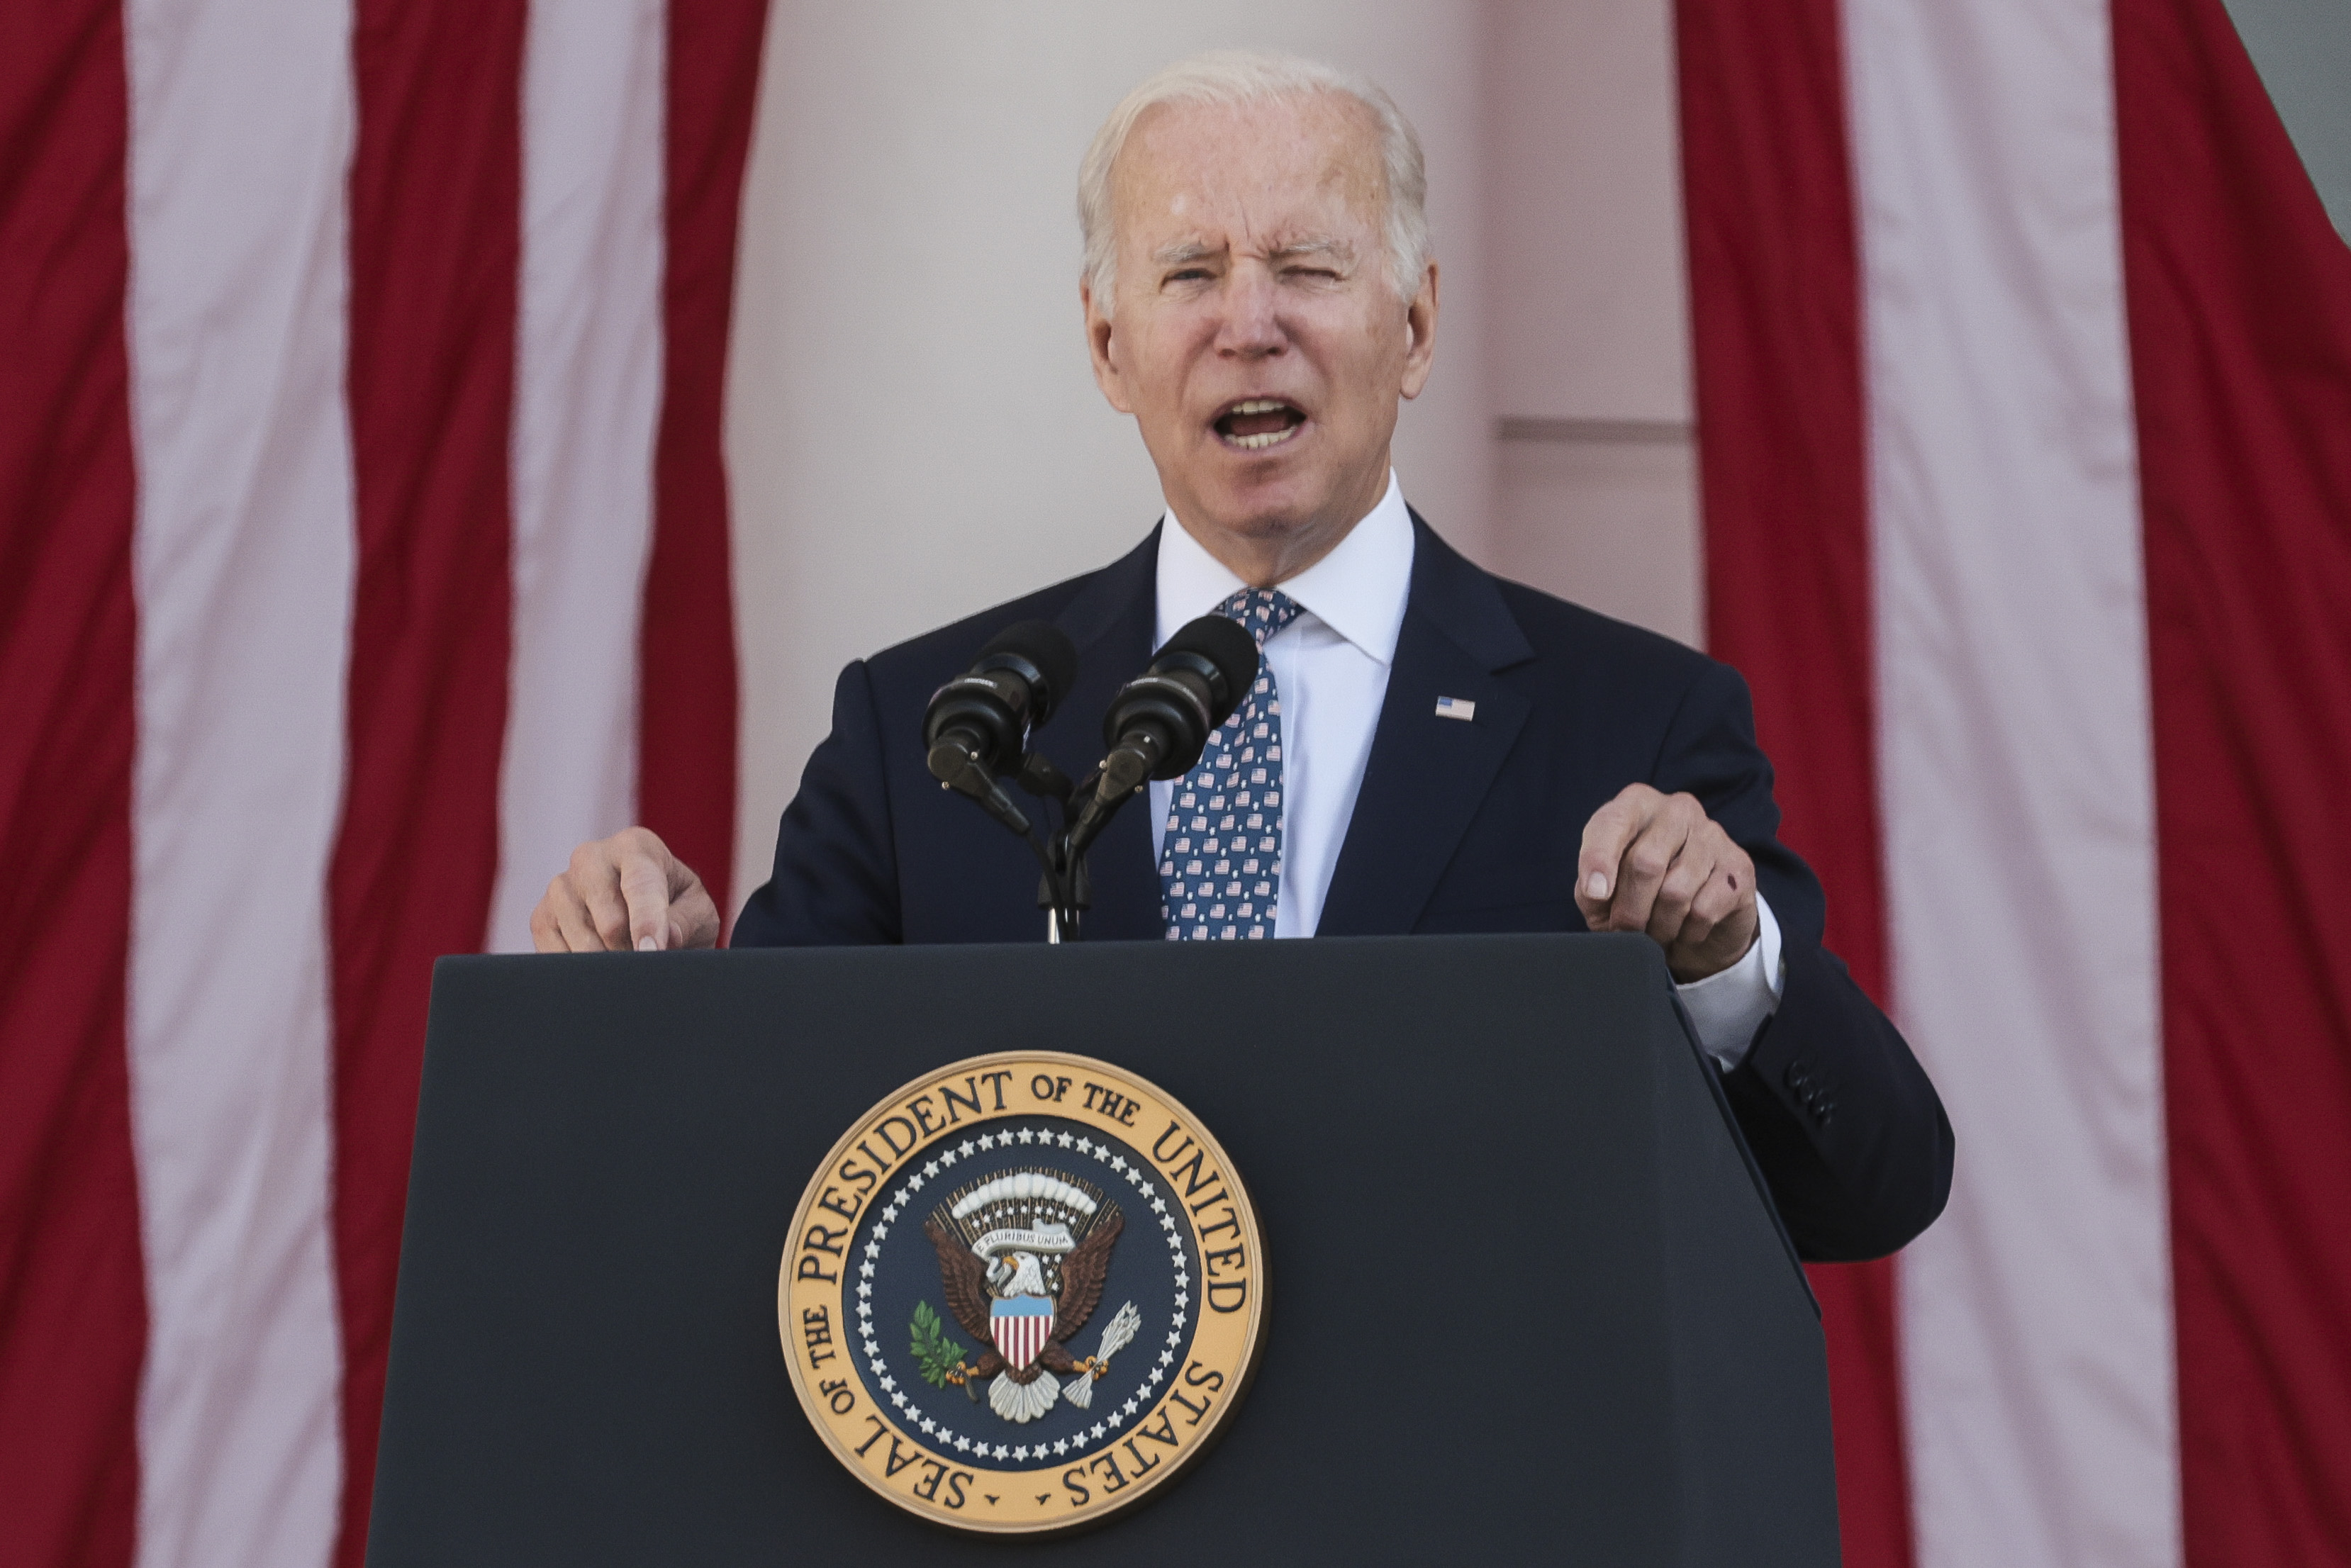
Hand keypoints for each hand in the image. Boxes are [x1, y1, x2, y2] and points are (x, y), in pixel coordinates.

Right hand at [529, 827, 720, 952]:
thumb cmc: (676, 908)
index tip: (652, 952)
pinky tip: (600, 961)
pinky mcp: (541, 916)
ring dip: (610, 963)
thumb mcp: (698, 913)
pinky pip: (557, 955)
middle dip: (632, 952)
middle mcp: (591, 857)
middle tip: (648, 960)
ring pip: (583, 943)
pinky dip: (582, 970)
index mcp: (635, 847)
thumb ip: (686, 922)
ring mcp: (560, 886)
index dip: (647, 922)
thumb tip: (666, 938)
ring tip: (628, 956)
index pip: (640, 885)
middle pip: (609, 921)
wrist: (644, 914)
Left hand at [1574, 784, 1757, 983]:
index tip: (1595, 894)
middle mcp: (1676, 810)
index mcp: (1636, 805)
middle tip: (1624, 932)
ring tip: (1656, 932)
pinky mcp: (1738, 866)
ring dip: (1659, 926)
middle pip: (1645, 863)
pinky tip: (1686, 929)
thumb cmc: (1641, 895)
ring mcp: (1712, 835)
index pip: (1612, 823)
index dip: (1598, 859)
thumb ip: (1591, 890)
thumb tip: (1598, 892)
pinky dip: (1688, 932)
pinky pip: (1704, 909)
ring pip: (1676, 891)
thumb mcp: (1605, 892)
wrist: (1701, 920)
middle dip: (1629, 910)